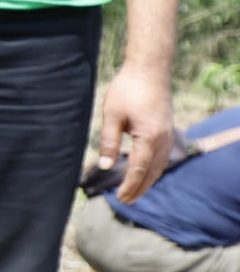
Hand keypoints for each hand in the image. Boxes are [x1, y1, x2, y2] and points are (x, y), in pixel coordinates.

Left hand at [97, 68, 175, 203]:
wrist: (150, 70)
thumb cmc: (128, 89)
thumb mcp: (112, 116)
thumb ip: (108, 142)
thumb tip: (103, 165)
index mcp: (149, 138)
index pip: (139, 170)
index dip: (129, 186)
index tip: (120, 198)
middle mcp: (163, 140)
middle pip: (152, 172)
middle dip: (139, 188)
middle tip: (126, 202)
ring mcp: (169, 135)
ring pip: (160, 165)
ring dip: (148, 180)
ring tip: (135, 192)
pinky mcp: (168, 130)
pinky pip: (163, 156)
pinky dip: (154, 168)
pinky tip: (146, 172)